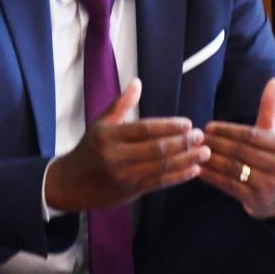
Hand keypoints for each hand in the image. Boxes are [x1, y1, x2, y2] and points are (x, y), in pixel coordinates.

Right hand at [45, 78, 209, 211]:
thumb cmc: (89, 150)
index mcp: (110, 136)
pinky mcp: (131, 191)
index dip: (169, 126)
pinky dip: (179, 177)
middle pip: (156, 149)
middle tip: (201, 136)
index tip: (188, 123)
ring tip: (204, 152)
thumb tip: (137, 82)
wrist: (70, 183)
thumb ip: (121, 104)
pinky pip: (159, 183)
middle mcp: (117, 156)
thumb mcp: (100, 124)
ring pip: (161, 167)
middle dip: (182, 142)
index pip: (145, 129)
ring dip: (186, 159)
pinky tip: (194, 169)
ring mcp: (125, 175)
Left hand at [200, 77, 274, 218]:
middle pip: (241, 151)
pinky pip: (229, 186)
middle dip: (216, 144)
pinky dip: (212, 177)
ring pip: (233, 168)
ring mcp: (271, 185)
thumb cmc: (271, 158)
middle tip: (196, 139)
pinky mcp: (257, 201)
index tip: (207, 127)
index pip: (251, 135)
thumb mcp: (273, 134)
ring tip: (193, 152)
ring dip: (210, 160)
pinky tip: (198, 170)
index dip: (227, 130)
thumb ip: (269, 109)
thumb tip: (273, 80)